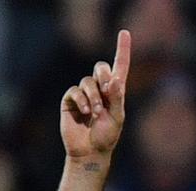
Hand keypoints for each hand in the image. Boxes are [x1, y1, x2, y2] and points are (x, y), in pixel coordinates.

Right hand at [60, 29, 130, 159]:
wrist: (89, 152)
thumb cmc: (106, 137)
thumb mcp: (116, 118)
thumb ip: (117, 98)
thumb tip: (114, 80)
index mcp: (115, 92)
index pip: (119, 66)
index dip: (122, 49)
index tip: (124, 33)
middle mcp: (99, 89)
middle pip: (100, 67)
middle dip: (103, 75)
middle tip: (106, 90)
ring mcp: (84, 94)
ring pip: (87, 81)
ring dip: (93, 96)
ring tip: (95, 113)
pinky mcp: (71, 100)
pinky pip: (75, 91)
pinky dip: (81, 100)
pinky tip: (85, 112)